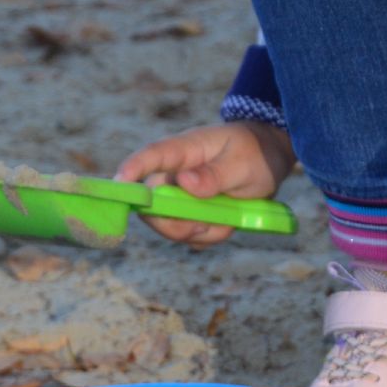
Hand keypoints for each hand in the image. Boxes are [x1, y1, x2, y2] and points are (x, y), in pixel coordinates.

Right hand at [113, 122, 296, 248]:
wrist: (267, 160)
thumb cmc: (253, 153)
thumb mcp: (242, 163)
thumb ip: (215, 175)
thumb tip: (184, 181)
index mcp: (185, 151)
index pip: (152, 156)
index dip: (132, 169)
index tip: (119, 183)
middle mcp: (173, 174)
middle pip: (151, 204)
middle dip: (173, 223)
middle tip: (201, 225)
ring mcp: (178, 196)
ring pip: (170, 226)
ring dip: (200, 231)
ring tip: (227, 217)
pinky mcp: (187, 215)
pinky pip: (188, 236)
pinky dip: (208, 236)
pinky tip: (226, 221)